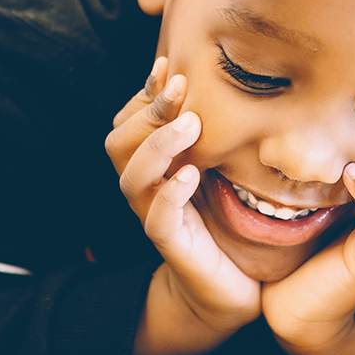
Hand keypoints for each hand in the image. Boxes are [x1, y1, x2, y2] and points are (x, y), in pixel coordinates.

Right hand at [106, 58, 260, 335]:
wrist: (230, 287)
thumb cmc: (227, 224)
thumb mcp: (220, 169)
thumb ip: (215, 135)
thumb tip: (236, 85)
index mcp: (152, 167)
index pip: (128, 122)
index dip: (142, 94)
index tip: (170, 66)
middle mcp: (145, 189)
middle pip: (117, 142)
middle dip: (146, 111)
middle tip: (181, 88)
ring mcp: (154, 216)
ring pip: (131, 177)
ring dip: (157, 146)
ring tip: (189, 126)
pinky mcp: (172, 245)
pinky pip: (157, 218)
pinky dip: (170, 194)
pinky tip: (192, 176)